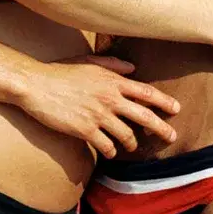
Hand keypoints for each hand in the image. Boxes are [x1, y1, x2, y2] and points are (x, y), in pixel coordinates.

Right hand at [17, 55, 180, 159]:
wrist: (36, 85)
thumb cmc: (62, 71)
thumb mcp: (89, 62)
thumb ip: (112, 64)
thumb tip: (132, 68)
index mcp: (112, 80)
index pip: (145, 92)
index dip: (163, 101)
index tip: (176, 109)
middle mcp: (109, 98)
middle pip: (144, 116)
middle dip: (161, 128)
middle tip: (172, 137)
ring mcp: (98, 115)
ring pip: (127, 135)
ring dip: (132, 143)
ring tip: (131, 145)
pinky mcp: (85, 130)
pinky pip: (107, 146)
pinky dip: (112, 151)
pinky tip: (110, 151)